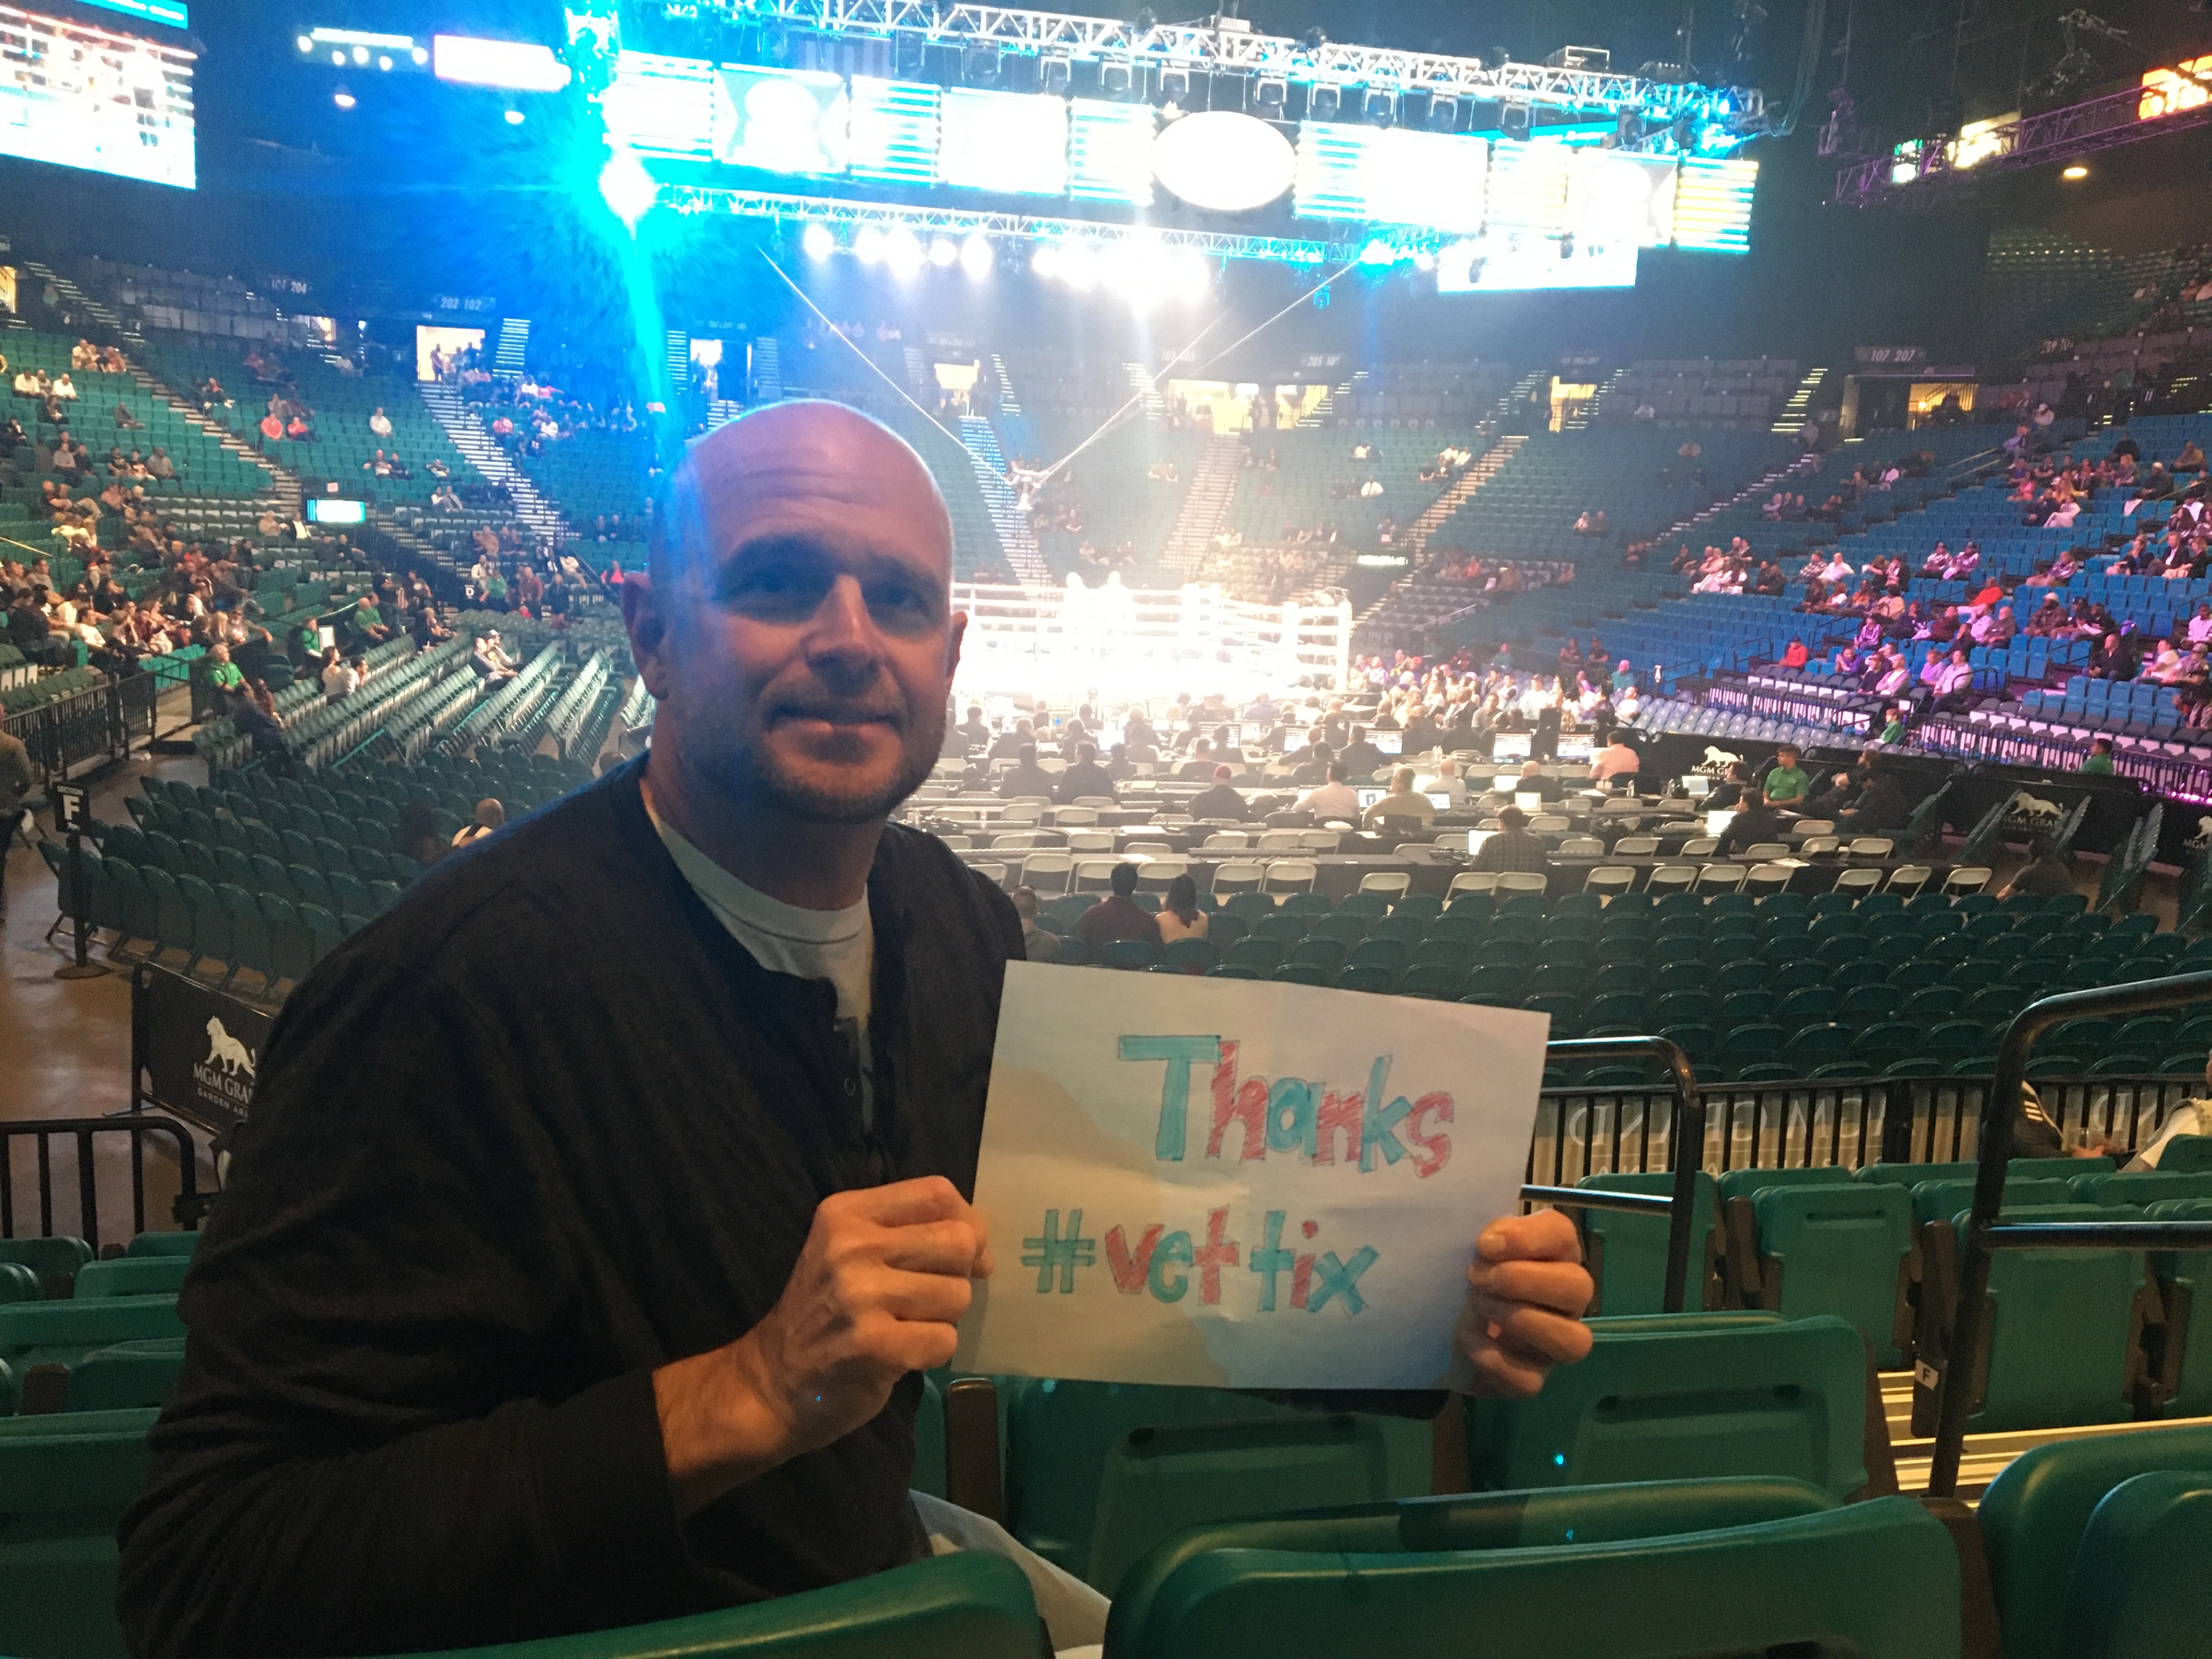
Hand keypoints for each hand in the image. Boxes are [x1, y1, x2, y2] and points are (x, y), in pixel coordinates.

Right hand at [655, 1176, 991, 1514]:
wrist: (771, 1383)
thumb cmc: (823, 1313)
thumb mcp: (849, 1251)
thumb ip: (909, 1233)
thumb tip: (982, 1248)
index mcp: (845, 1212)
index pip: (937, 1192)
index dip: (967, 1223)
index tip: (964, 1256)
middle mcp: (850, 1246)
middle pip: (958, 1242)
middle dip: (957, 1276)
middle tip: (926, 1300)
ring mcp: (860, 1296)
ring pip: (957, 1294)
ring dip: (942, 1319)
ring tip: (903, 1327)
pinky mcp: (874, 1345)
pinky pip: (945, 1340)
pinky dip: (932, 1353)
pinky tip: (898, 1355)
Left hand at [1457, 1209, 1594, 1398]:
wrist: (1440, 1325)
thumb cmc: (1465, 1274)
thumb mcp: (1469, 1244)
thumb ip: (1483, 1235)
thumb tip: (1491, 1241)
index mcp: (1552, 1255)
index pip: (1563, 1235)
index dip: (1527, 1238)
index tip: (1485, 1244)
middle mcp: (1564, 1300)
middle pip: (1579, 1288)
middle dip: (1524, 1281)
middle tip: (1479, 1278)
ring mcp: (1552, 1343)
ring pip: (1574, 1342)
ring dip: (1522, 1321)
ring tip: (1480, 1308)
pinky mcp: (1531, 1378)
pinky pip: (1531, 1381)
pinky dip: (1496, 1360)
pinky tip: (1470, 1339)